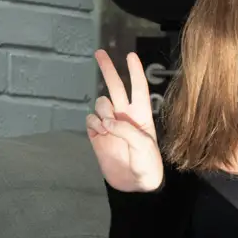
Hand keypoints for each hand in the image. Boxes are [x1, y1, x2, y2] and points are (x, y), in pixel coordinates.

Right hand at [86, 50, 164, 192]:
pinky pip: (90, 120)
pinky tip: (100, 133)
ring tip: (108, 127)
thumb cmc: (147, 164)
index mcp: (140, 114)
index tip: (130, 55)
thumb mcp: (144, 145)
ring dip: (103, 110)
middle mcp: (124, 115)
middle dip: (108, 69)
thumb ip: (125, 129)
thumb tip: (105, 122)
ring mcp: (109, 125)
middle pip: (115, 86)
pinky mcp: (97, 136)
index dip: (134, 71)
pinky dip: (93, 123)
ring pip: (100, 103)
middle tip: (99, 52)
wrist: (135, 185)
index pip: (138, 87)